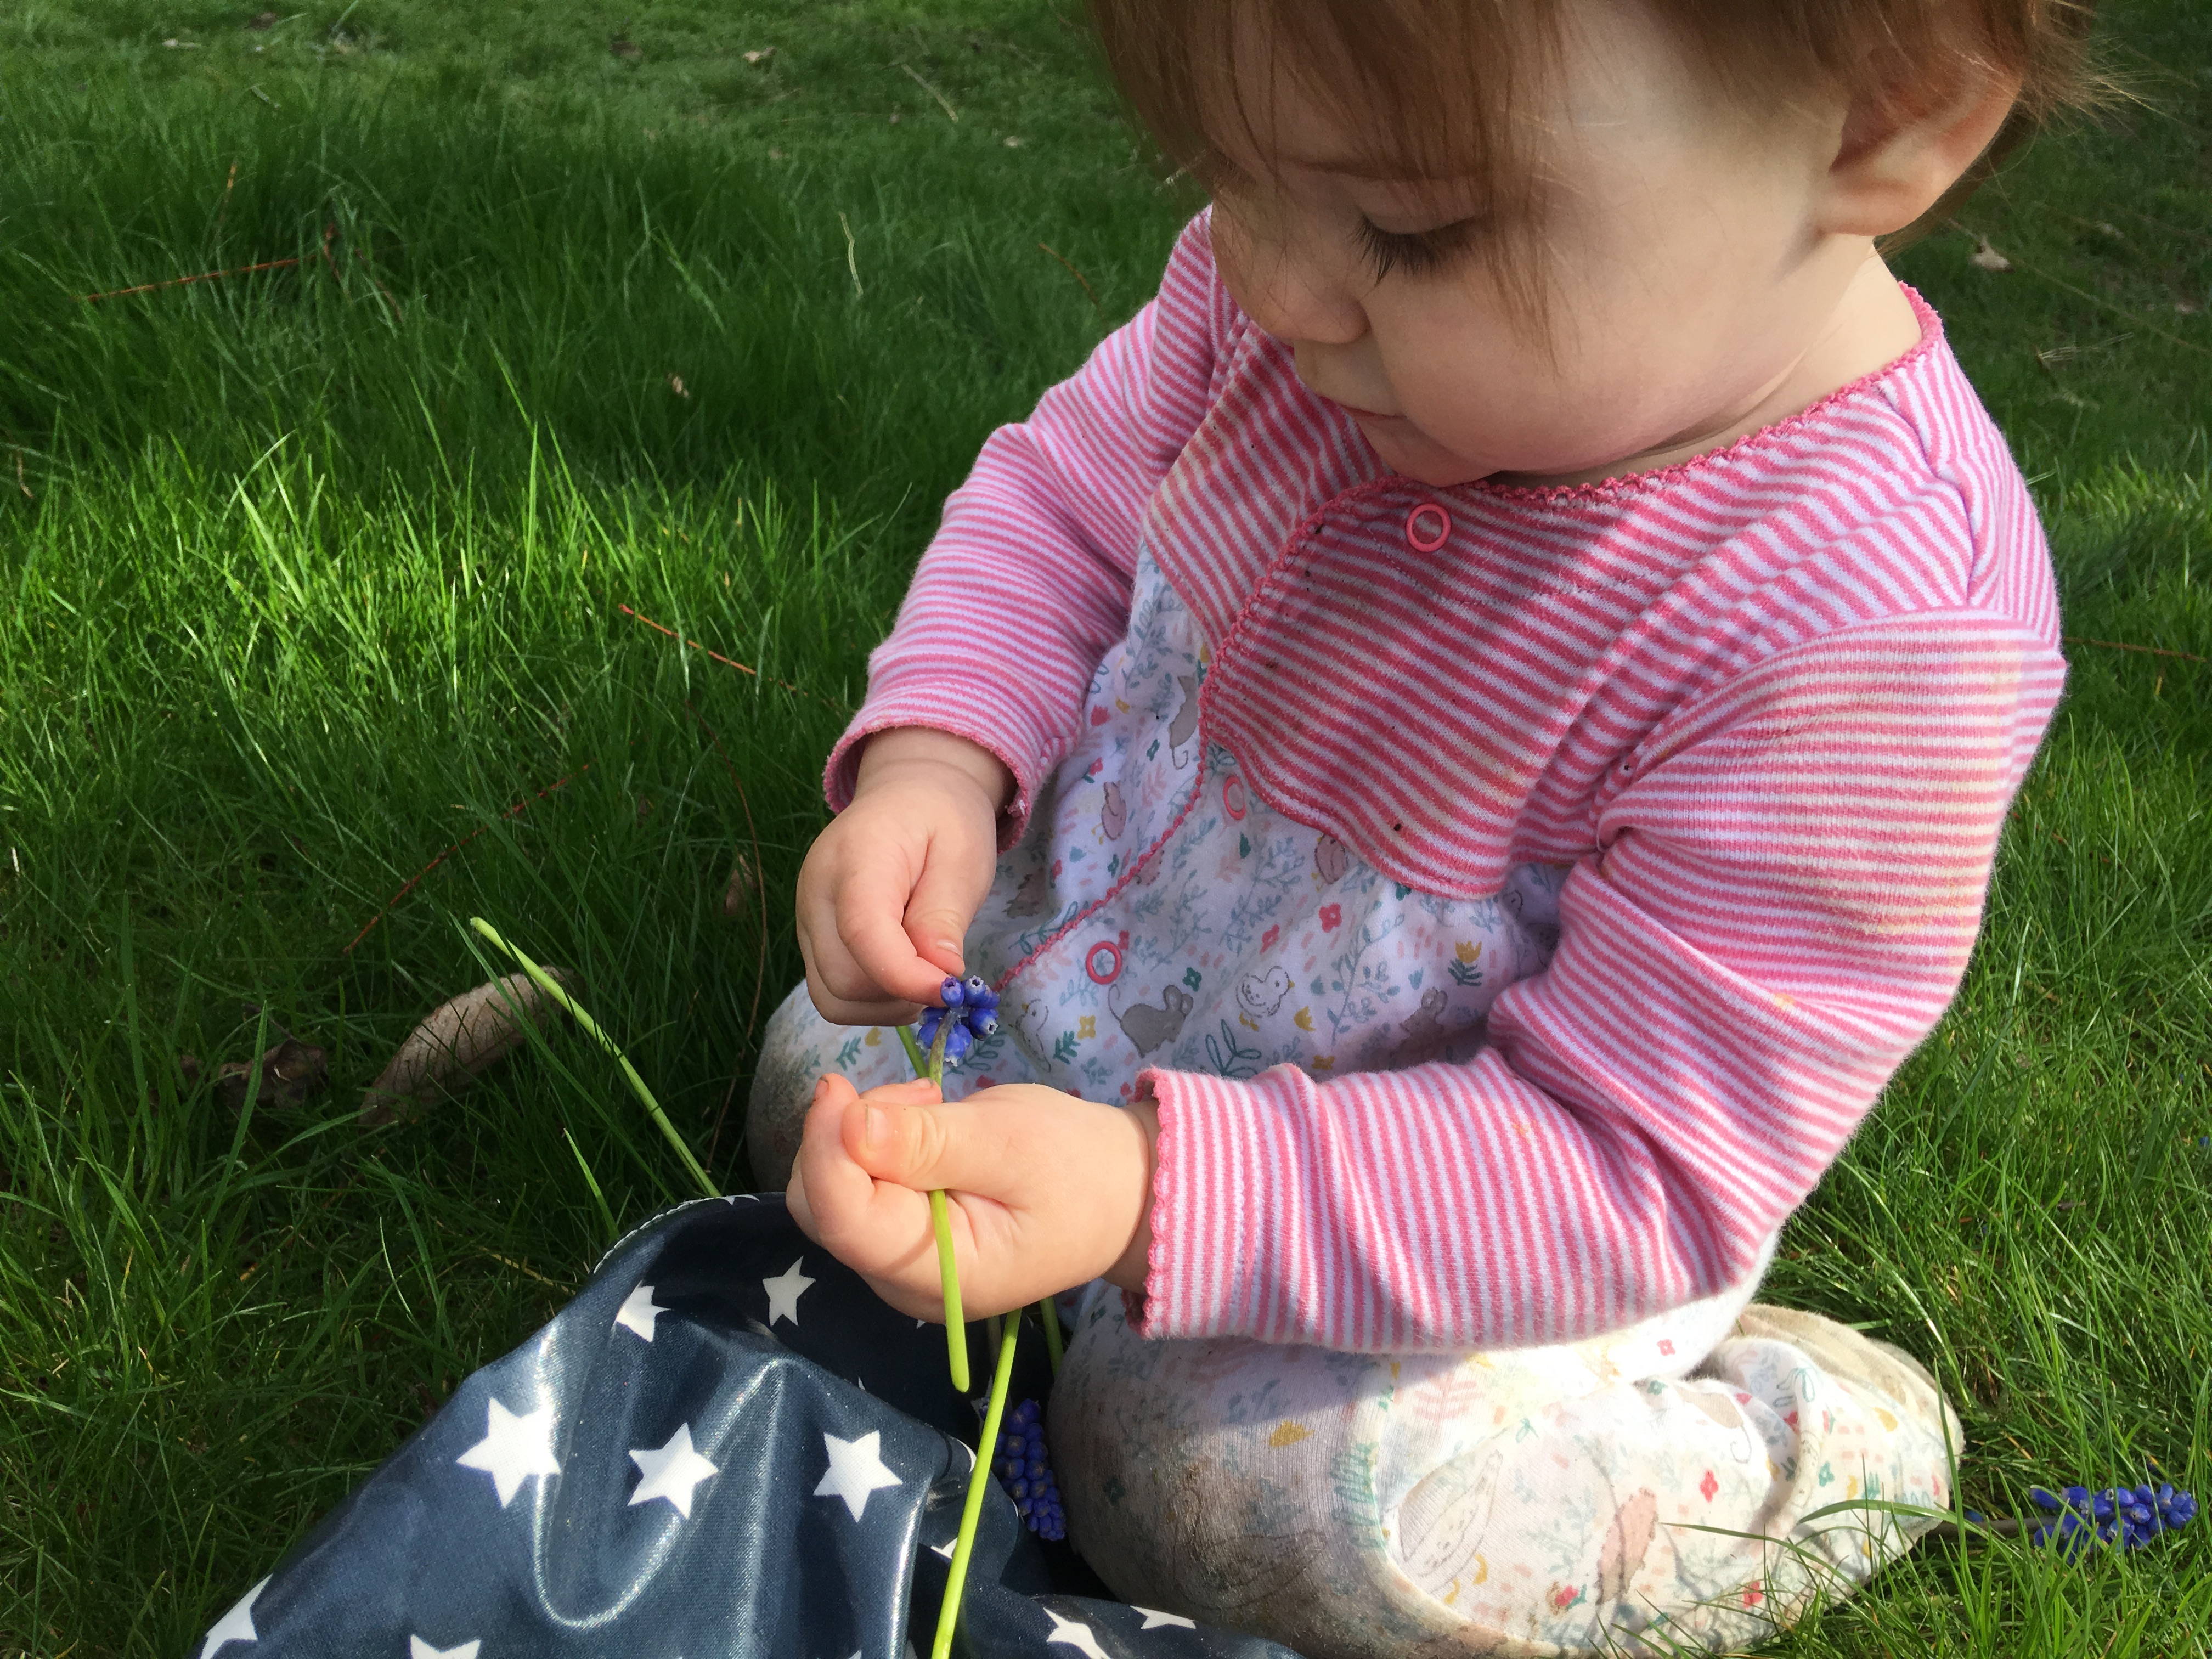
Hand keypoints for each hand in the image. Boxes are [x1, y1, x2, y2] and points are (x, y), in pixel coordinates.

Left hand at [786, 1073, 1158, 1320]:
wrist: (1125, 1193)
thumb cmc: (1079, 1168)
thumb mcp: (1010, 1141)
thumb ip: (928, 1141)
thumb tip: (848, 1125)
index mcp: (939, 1275)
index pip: (843, 1219)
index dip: (825, 1148)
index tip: (838, 1086)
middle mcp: (904, 1283)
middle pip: (824, 1208)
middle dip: (846, 1137)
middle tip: (918, 1095)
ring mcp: (900, 1264)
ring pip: (832, 1195)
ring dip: (862, 1136)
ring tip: (931, 1104)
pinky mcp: (903, 1237)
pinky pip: (859, 1190)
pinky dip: (875, 1146)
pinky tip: (925, 1125)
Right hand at [795, 727, 1012, 1024]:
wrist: (908, 797)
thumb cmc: (941, 822)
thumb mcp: (962, 857)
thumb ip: (945, 915)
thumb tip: (940, 977)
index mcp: (855, 859)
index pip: (863, 933)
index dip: (906, 976)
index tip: (951, 989)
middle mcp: (816, 894)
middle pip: (843, 979)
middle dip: (901, 993)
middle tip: (944, 975)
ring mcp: (807, 920)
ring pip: (833, 997)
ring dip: (886, 1003)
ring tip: (924, 971)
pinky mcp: (811, 940)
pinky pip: (832, 993)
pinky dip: (872, 1000)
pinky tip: (903, 973)